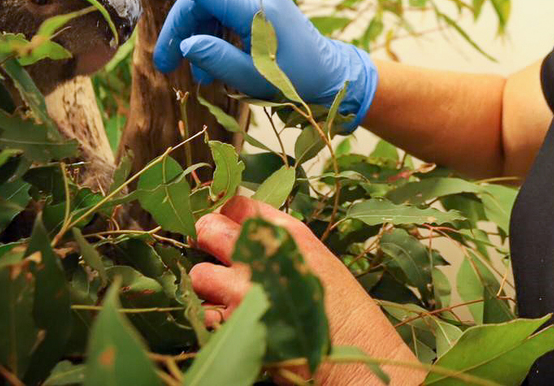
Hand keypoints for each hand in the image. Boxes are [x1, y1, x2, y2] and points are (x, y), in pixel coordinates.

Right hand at [120, 0, 377, 130]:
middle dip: (179, 34)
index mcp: (252, 5)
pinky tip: (213, 68)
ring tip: (200, 80)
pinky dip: (213, 38)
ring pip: (208, 11)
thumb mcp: (253, 76)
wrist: (330, 74)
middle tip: (164, 67)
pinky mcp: (259, 3)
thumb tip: (186, 44)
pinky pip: (223, 15)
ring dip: (197, 41)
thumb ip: (216, 59)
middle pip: (198, 4)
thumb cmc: (295, 79)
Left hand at [193, 195, 422, 385]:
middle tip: (212, 249)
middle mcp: (263, 256)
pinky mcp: (235, 326)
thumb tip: (243, 225)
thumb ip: (279, 238)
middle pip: (208, 230)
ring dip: (207, 284)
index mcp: (287, 233)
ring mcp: (245, 291)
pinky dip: (213, 318)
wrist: (355, 349)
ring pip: (199, 274)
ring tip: (225, 293)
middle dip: (206, 238)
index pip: (237, 204)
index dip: (225, 212)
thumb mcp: (314, 255)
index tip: (225, 222)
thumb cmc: (338, 304)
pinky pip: (204, 314)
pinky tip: (231, 319)